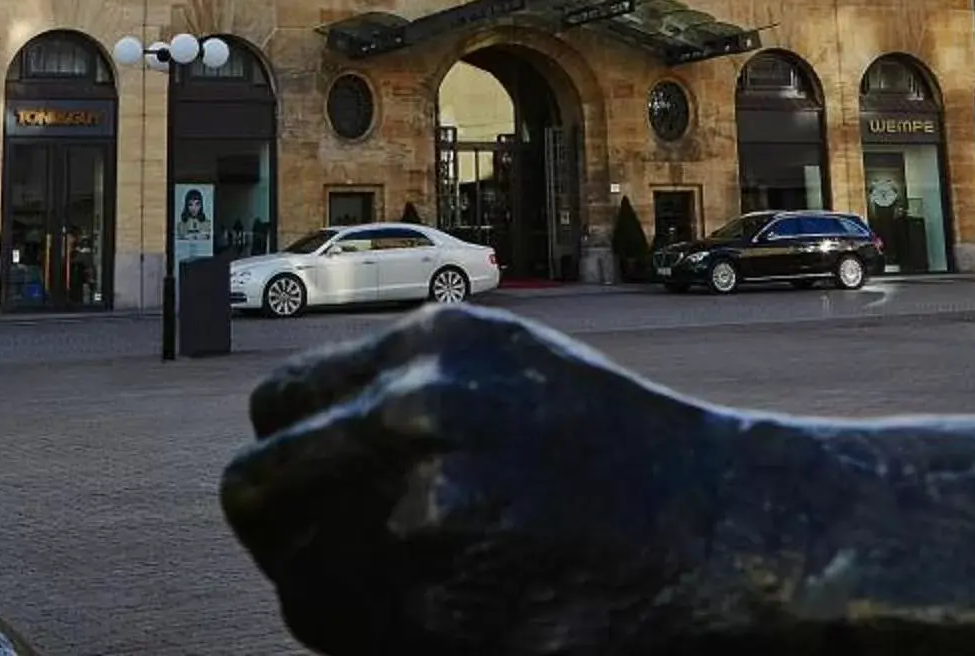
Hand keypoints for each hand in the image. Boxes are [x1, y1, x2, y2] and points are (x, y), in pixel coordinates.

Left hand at [221, 306, 743, 654]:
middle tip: (317, 555)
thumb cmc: (610, 455)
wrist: (718, 533)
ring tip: (405, 590)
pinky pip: (348, 632)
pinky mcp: (442, 605)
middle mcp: (416, 411)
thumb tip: (286, 435)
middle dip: (278, 527)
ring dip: (328, 592)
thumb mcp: (508, 370)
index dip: (286, 457)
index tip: (308, 492)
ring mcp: (426, 510)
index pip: (275, 407)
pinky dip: (375, 636)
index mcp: (429, 346)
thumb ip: (399, 386)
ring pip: (295, 575)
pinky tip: (442, 618)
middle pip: (256, 487)